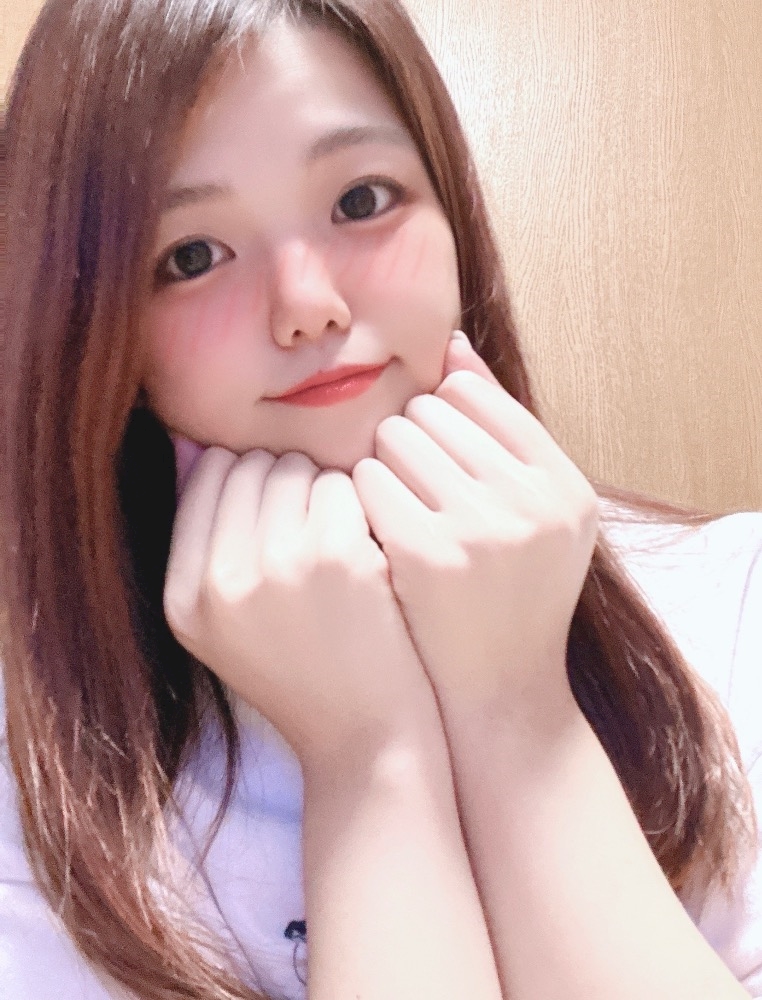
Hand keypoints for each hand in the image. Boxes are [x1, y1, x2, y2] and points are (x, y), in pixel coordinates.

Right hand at [164, 444, 436, 765]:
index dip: (246, 481)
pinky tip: (370, 547)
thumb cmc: (304, 676)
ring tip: (340, 539)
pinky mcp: (336, 558)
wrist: (366, 741)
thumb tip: (195, 446)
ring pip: (294, 467)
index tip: (279, 509)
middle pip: (246, 465)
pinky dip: (360, 505)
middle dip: (284, 479)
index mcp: (183, 596)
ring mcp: (275, 566)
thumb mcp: (228, 624)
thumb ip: (209, 542)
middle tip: (315, 523)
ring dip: (322, 488)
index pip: (203, 478)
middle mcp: (219, 580)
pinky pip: (341, 485)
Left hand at [352, 332, 599, 721]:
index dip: (440, 416)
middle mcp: (534, 499)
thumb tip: (452, 345)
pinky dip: (359, 497)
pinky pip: (367, 480)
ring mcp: (482, 527)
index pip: (475, 394)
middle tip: (408, 482)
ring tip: (394, 504)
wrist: (498, 691)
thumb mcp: (536, 512)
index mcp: (566, 484)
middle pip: (430, 408)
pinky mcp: (426, 554)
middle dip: (408, 438)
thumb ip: (500, 428)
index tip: (432, 451)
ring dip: (381, 463)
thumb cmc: (511, 593)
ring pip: (393, 436)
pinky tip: (370, 529)